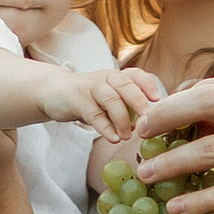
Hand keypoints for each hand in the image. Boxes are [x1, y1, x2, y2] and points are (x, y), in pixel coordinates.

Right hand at [42, 59, 164, 136]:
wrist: (54, 92)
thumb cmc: (89, 98)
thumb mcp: (110, 99)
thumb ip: (127, 109)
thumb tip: (145, 126)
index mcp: (118, 76)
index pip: (137, 75)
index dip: (149, 85)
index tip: (158, 100)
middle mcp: (106, 77)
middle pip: (126, 86)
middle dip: (139, 103)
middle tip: (149, 121)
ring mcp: (91, 87)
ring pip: (111, 100)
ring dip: (122, 120)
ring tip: (127, 137)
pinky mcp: (77, 100)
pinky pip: (94, 114)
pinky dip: (105, 128)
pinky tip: (113, 138)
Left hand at [141, 73, 213, 213]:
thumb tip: (192, 101)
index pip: (213, 87)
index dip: (177, 102)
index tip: (152, 119)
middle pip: (205, 103)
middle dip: (164, 117)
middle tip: (139, 134)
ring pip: (209, 150)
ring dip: (171, 164)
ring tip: (146, 176)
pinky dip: (197, 201)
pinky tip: (176, 208)